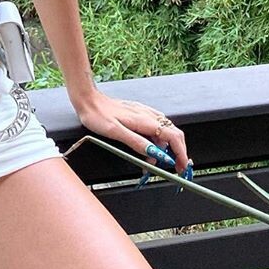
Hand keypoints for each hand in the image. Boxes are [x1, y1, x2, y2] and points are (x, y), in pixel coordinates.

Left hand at [73, 90, 192, 186]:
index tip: (182, 166)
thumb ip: (137, 142)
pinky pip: (155, 127)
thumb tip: (155, 153)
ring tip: (153, 162)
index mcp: (144, 120)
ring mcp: (144, 113)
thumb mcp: (115, 132)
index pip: (173, 136)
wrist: (87, 100)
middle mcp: (148, 115)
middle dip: (177, 152)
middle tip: (173, 168)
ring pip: (164, 131)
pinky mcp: (138, 113)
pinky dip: (156, 140)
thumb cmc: (97, 115)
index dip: (181, 153)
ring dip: (164, 148)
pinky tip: (148, 147)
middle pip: (173, 134)